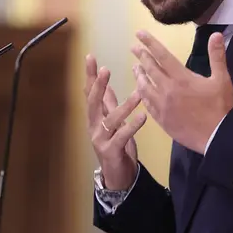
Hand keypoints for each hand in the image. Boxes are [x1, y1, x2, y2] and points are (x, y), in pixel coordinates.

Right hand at [84, 54, 146, 189]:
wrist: (118, 175)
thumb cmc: (116, 145)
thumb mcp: (113, 122)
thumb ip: (108, 104)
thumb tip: (106, 85)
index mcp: (95, 117)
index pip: (90, 92)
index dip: (90, 75)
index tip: (90, 57)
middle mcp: (94, 126)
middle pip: (93, 103)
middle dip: (98, 85)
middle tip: (104, 70)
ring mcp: (101, 139)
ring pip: (111, 119)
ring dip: (125, 106)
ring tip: (138, 94)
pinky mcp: (111, 150)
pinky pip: (122, 136)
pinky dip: (132, 126)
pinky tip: (142, 117)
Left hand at [131, 30, 232, 153]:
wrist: (218, 137)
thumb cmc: (221, 107)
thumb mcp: (222, 79)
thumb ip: (217, 56)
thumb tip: (216, 34)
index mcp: (181, 78)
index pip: (162, 56)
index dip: (150, 43)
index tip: (139, 34)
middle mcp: (167, 90)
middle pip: (150, 70)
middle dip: (141, 57)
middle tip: (133, 48)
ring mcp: (162, 106)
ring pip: (144, 88)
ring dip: (139, 76)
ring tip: (135, 69)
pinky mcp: (162, 120)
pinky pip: (147, 105)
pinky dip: (143, 95)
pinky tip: (141, 92)